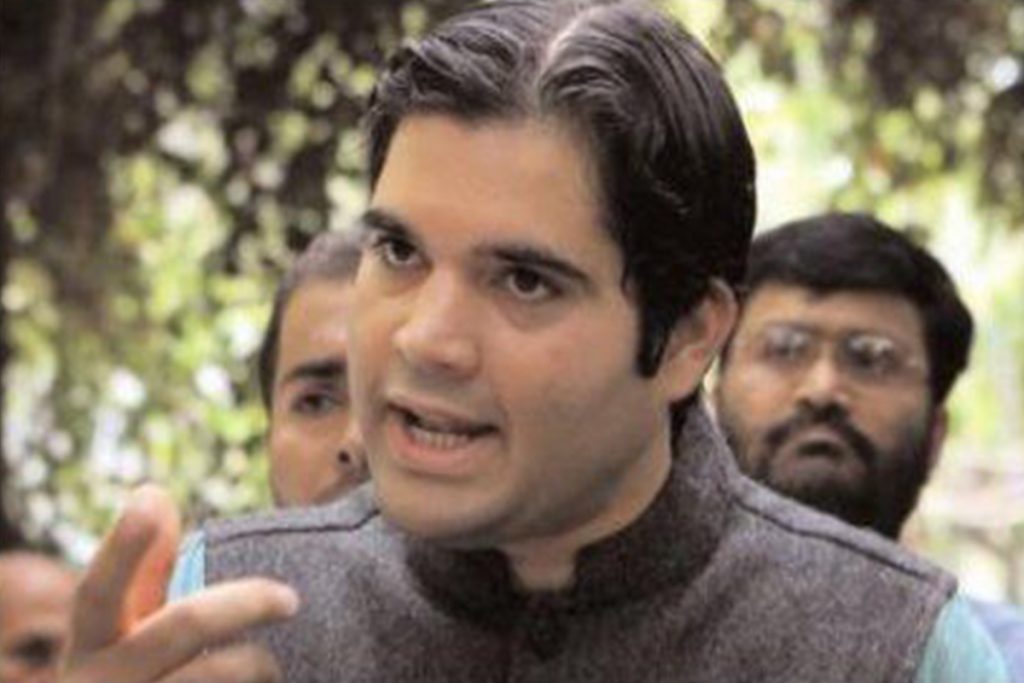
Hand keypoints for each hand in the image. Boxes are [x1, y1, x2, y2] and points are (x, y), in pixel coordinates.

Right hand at [60, 485, 298, 681]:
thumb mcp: (123, 638)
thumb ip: (141, 572)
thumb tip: (154, 492)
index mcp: (90, 648)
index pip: (99, 591)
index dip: (122, 547)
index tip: (152, 497)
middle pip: (182, 627)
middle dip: (245, 602)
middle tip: (291, 597)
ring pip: (211, 679)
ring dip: (257, 665)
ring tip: (273, 667)